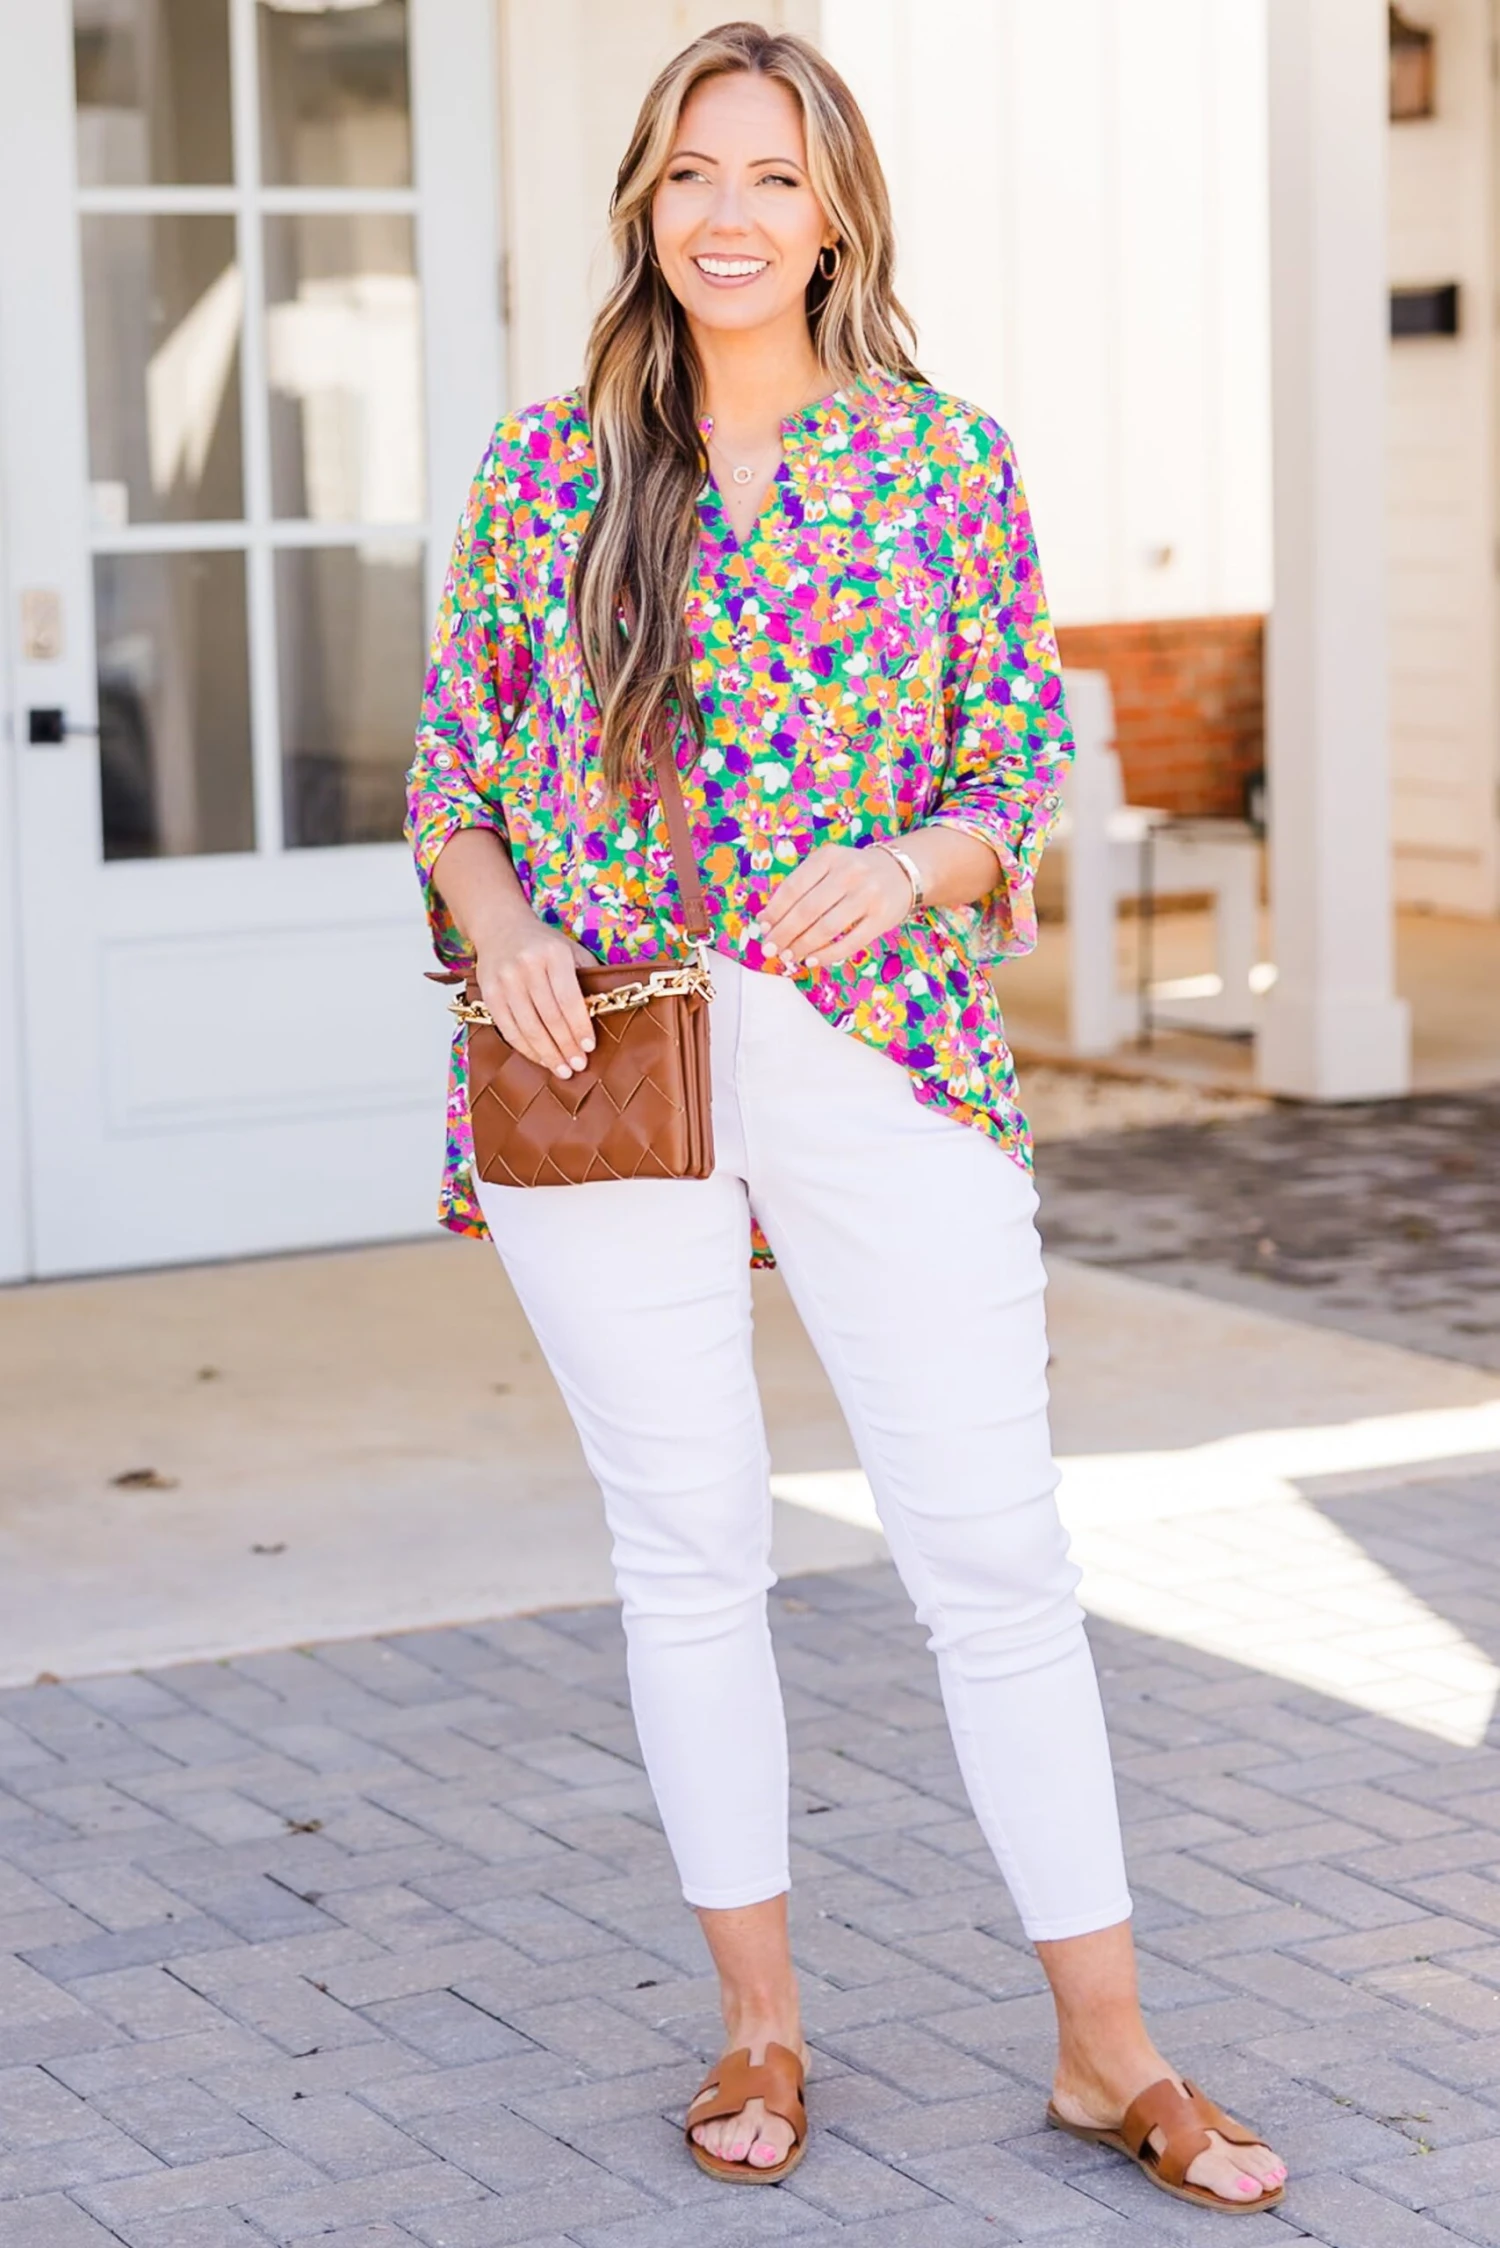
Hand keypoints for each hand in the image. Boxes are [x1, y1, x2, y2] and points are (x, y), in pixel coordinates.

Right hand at [473, 911, 598, 1078]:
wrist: (500, 926)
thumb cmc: (542, 944)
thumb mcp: (570, 949)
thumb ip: (586, 976)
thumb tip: (602, 1013)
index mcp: (553, 954)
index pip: (569, 998)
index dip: (579, 1026)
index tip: (589, 1047)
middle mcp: (527, 966)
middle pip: (549, 1016)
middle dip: (566, 1046)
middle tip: (578, 1066)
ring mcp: (505, 980)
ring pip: (528, 1027)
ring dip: (547, 1054)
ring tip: (562, 1070)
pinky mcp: (489, 993)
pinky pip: (508, 1028)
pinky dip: (526, 1048)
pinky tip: (540, 1058)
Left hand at [756, 843, 913, 968]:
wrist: (903, 870)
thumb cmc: (855, 872)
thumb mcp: (828, 867)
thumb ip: (800, 888)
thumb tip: (767, 920)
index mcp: (829, 857)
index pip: (794, 887)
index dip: (775, 911)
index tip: (762, 928)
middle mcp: (849, 873)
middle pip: (807, 910)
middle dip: (784, 933)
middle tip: (770, 949)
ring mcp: (868, 895)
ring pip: (827, 928)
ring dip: (803, 946)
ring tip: (788, 956)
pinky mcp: (881, 918)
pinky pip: (849, 943)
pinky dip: (827, 955)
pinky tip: (812, 960)